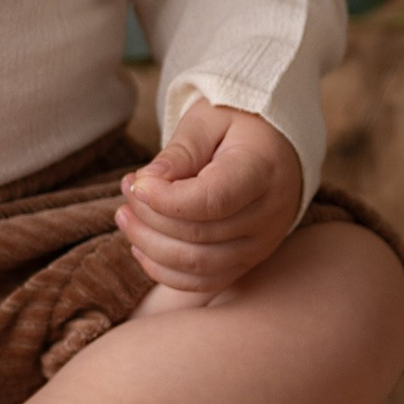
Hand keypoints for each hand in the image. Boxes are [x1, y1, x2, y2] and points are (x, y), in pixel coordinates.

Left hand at [115, 101, 300, 297]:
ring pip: (197, 265)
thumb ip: (179, 152)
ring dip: (149, 245)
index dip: (165, 199)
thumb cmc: (239, 126)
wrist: (278, 147)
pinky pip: (203, 282)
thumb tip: (145, 183)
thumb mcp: (208, 121)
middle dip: (149, 217)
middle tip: (128, 189)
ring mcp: (261, 244)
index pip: (212, 201)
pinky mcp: (248, 262)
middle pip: (198, 236)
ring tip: (125, 215)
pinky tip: (140, 246)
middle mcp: (268, 215)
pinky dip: (165, 271)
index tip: (136, 182)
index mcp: (262, 171)